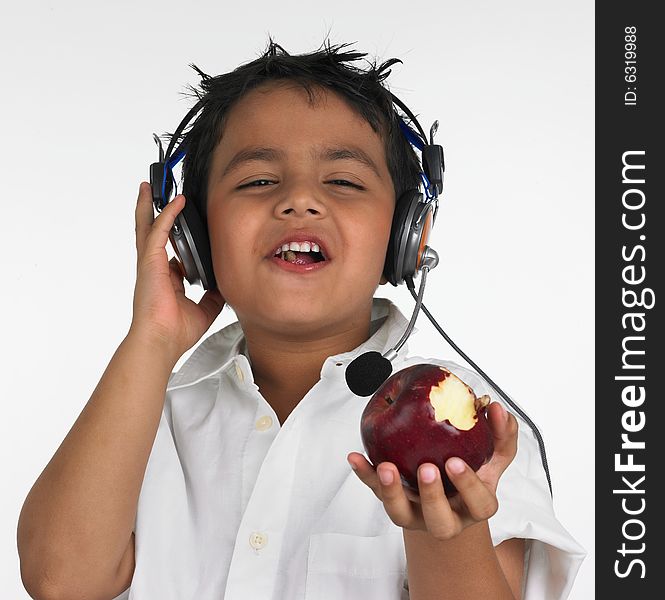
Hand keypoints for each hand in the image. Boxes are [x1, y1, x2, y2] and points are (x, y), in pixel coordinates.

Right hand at [129, 182, 225, 358]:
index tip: (185, 227)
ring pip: (146, 226)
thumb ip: (213, 297)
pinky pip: (158, 231)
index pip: (170, 252)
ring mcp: (149, 264)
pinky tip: (177, 202)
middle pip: (151, 233)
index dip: (176, 239)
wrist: (162, 341)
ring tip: (148, 186)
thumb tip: (225, 286)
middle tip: (152, 193)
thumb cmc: (176, 332)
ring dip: (148, 205)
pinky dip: (167, 214)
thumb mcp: (205, 310)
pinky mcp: (150, 262)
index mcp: (166, 280)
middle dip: (151, 212)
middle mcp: (155, 269)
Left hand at [347, 402, 517, 540]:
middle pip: (439, 521)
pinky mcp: (393, 503)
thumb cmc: (472, 471)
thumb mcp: (492, 455)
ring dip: (391, 492)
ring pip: (401, 514)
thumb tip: (496, 408)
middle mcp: (444, 517)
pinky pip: (375, 492)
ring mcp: (416, 514)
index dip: (468, 487)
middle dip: (432, 496)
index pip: (478, 504)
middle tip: (426, 469)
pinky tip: (356, 457)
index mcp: (473, 507)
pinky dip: (364, 475)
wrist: (447, 494)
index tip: (456, 463)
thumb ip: (501, 433)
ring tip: (385, 467)